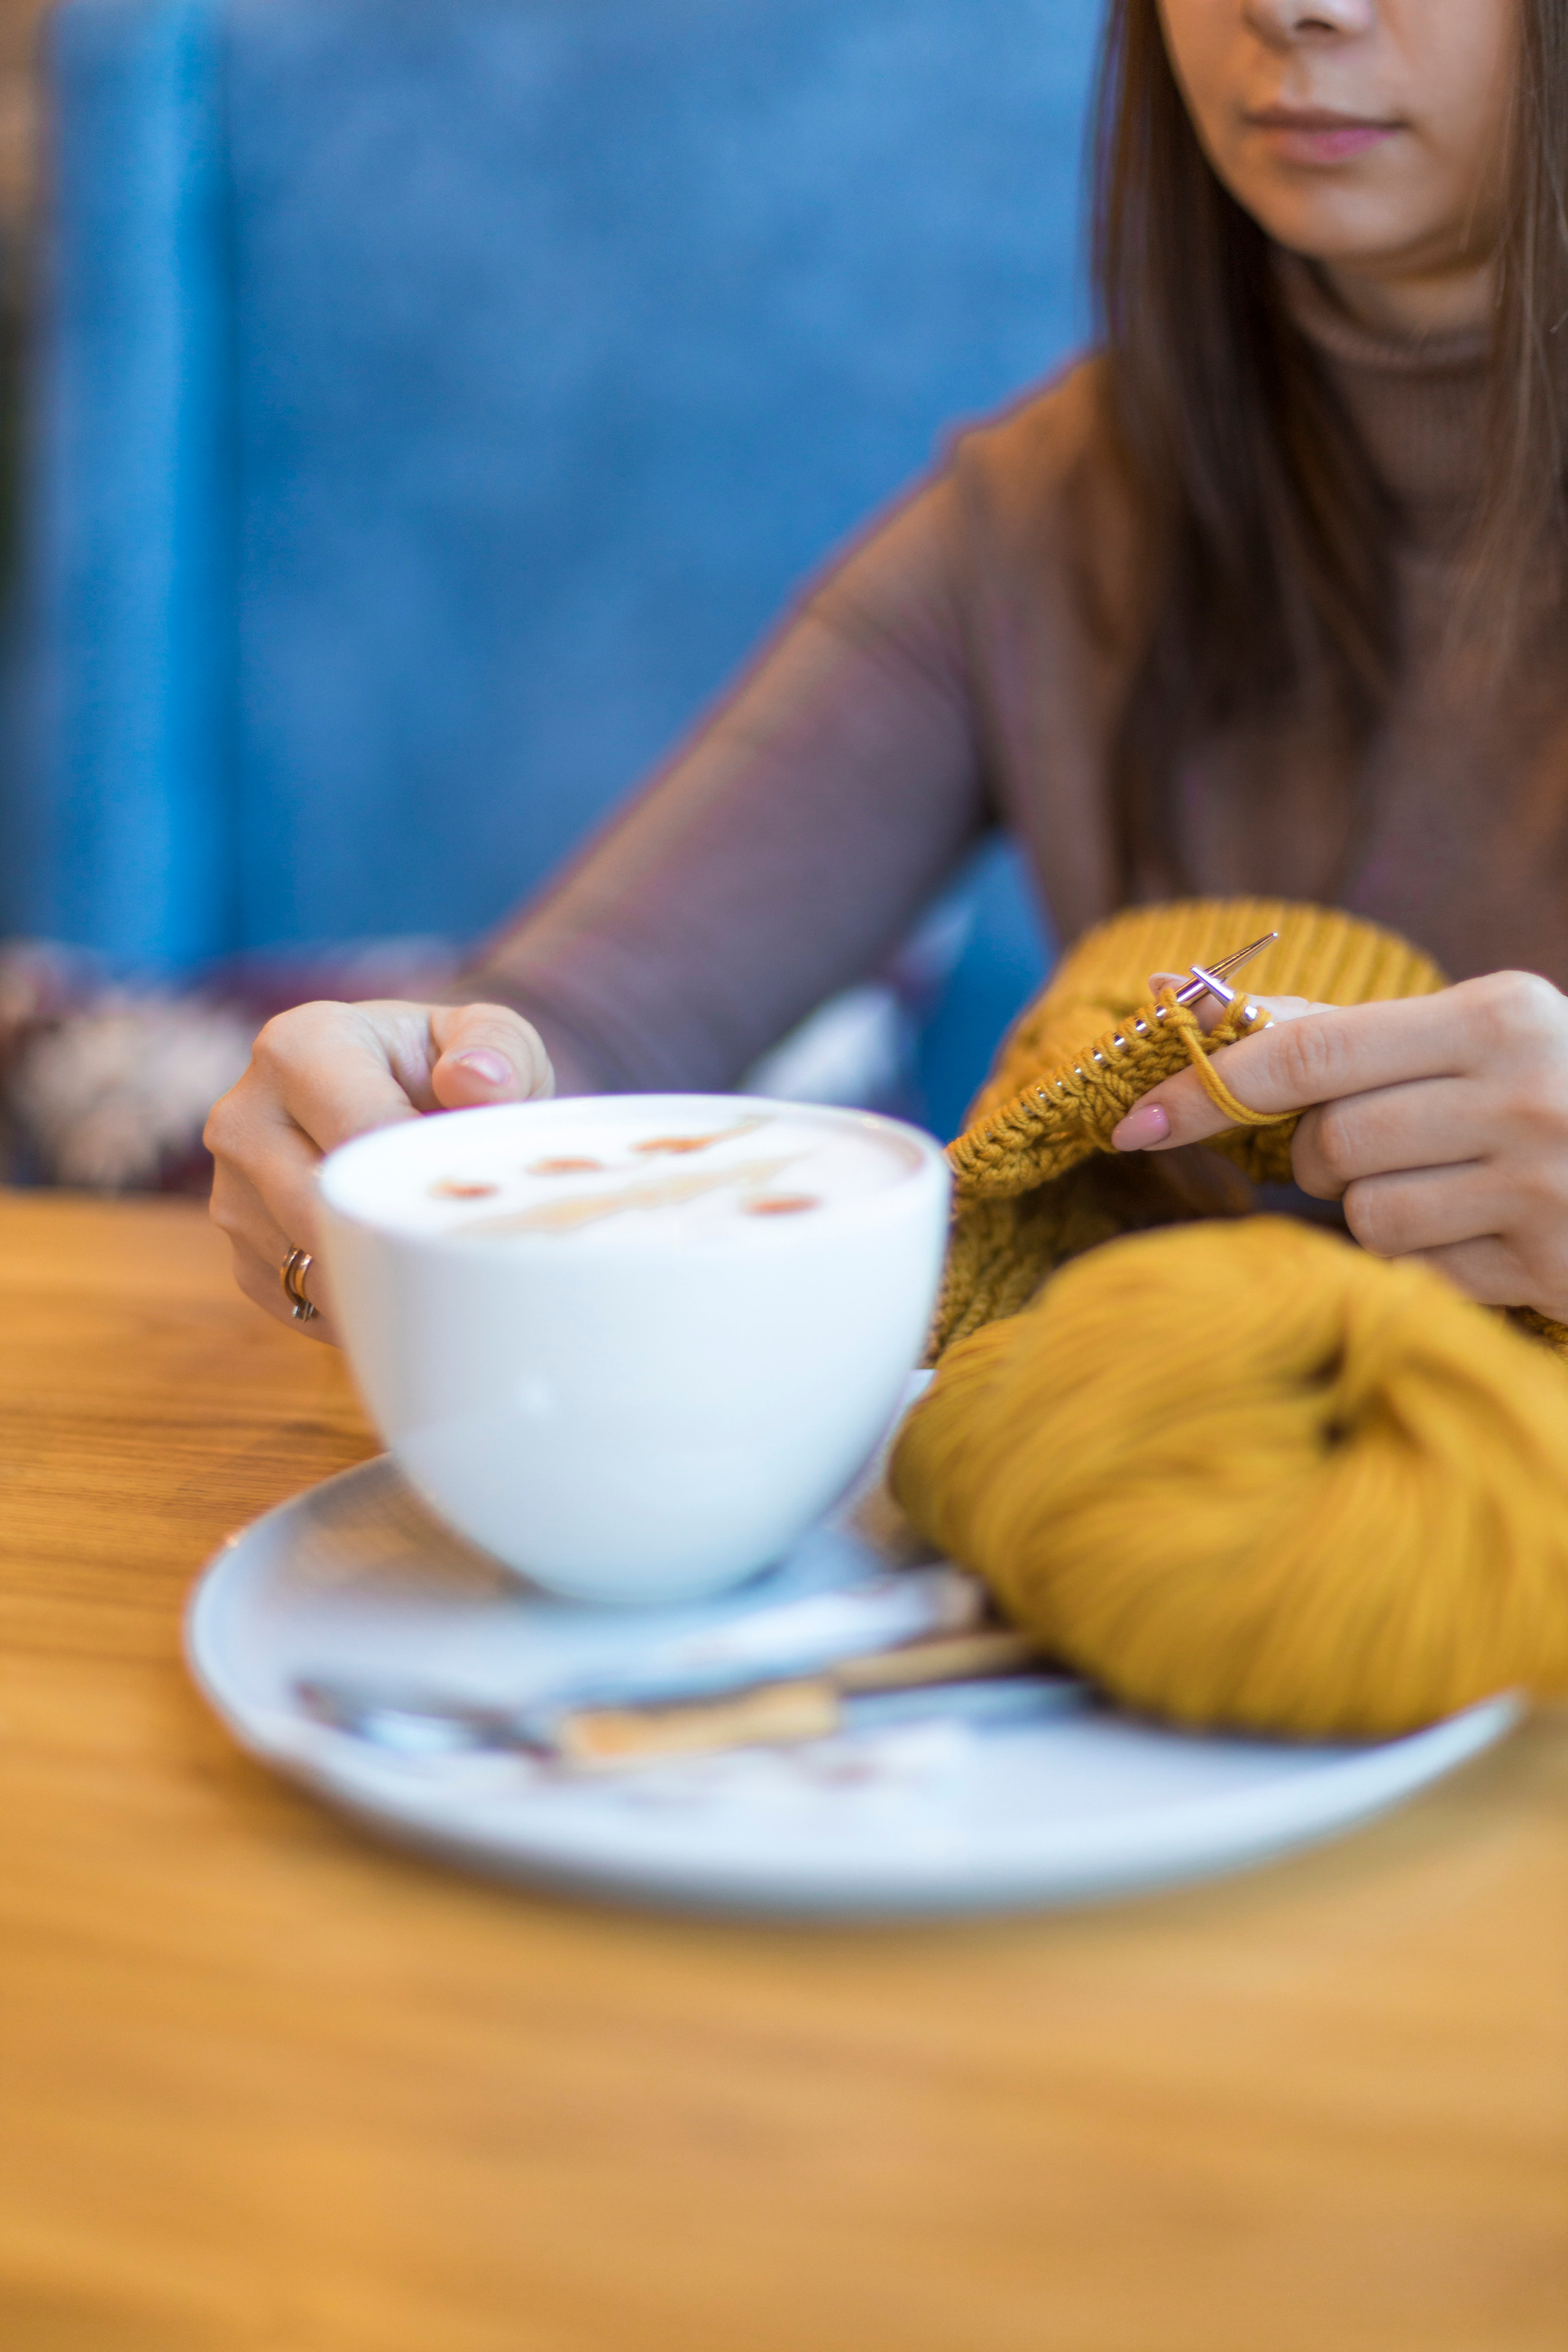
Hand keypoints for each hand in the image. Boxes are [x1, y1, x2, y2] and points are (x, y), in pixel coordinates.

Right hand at [204, 1000, 553, 1340]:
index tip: (472, 1196)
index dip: (423, 1175)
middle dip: (407, 1235)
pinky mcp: (242, 1259)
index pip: (359, 1134)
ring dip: (389, 1276)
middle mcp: (245, 1118)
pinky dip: (364, 1305)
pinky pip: (306, 1305)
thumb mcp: (487, 1038)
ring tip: (442, 1254)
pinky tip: (403, 1274)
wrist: (398, 1109)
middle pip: (327, 1211)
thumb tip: (476, 1084)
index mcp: (298, 1049)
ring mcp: (231, 1195)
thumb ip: (496, 1048)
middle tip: (470, 1245)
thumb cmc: (446, 1070)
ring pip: (316, 1267)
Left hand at [1110, 971, 1567, 1319]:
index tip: (1133, 1122)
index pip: (1309, 1054)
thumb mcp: (1469, 1040)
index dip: (1209, 1089)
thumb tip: (1185, 998)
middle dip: (1322, 1157)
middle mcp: (1523, 1092)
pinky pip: (1417, 1273)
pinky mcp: (1550, 1265)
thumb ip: (1338, 1033)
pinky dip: (1427, 1262)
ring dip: (1375, 1212)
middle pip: (1330, 1143)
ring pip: (1366, 1216)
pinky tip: (1483, 1235)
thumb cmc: (1549, 1093)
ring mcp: (1541, 1183)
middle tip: (1379, 1147)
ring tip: (1447, 1189)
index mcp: (1496, 1015)